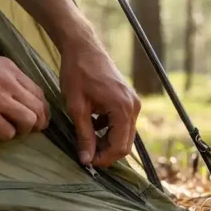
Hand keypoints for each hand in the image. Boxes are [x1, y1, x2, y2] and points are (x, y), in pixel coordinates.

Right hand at [0, 48, 49, 140]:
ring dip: (22, 131)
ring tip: (11, 131)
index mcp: (9, 68)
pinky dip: (4, 136)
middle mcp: (8, 82)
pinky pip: (7, 133)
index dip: (41, 109)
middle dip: (38, 123)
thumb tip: (17, 94)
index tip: (38, 118)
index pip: (38, 92)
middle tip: (29, 131)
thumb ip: (4, 77)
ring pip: (28, 121)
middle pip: (37, 108)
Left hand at [59, 32, 140, 167]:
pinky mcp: (128, 99)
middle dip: (106, 152)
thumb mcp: (77, 107)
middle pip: (125, 143)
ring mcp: (132, 102)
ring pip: (124, 134)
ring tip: (85, 140)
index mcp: (123, 108)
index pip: (120, 146)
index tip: (86, 162)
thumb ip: (84, 135)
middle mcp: (133, 106)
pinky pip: (122, 123)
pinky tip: (91, 124)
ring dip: (106, 141)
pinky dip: (108, 129)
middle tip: (85, 155)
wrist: (83, 47)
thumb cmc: (77, 73)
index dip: (103, 159)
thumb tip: (86, 160)